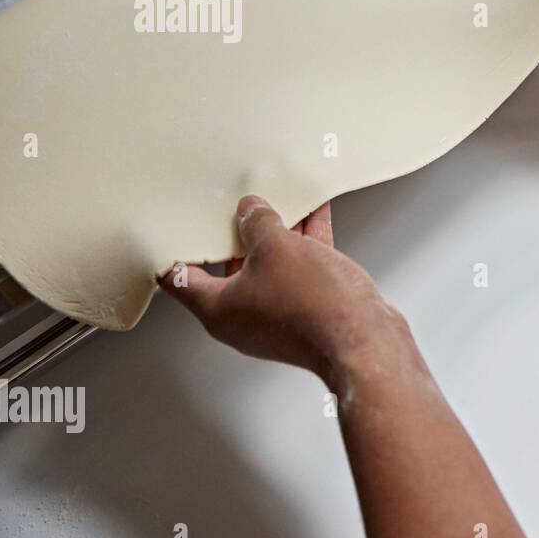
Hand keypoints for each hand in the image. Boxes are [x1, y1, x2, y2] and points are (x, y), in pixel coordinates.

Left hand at [160, 195, 415, 385]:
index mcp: (219, 308)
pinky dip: (307, 239)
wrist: (365, 339)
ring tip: (280, 198)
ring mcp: (278, 312)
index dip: (173, 249)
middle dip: (236, 230)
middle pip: (230, 265)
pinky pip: (301, 266)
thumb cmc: (314, 308)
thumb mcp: (276, 247)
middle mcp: (244, 315)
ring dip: (278, 231)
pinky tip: (316, 211)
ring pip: (271, 263)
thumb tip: (250, 209)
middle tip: (235, 202)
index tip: (173, 226)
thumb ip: (258, 222)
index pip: (180, 278)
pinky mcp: (309, 307)